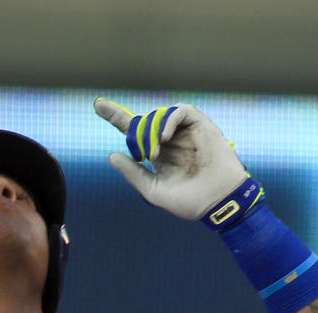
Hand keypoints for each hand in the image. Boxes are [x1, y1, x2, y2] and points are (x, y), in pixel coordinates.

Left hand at [93, 99, 247, 220]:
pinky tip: (164, 137)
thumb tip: (112, 156)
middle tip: (141, 150)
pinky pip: (181, 111)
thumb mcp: (154, 190)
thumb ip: (133, 173)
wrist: (218, 202)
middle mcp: (169, 140)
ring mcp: (185, 132)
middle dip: (133, 126)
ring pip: (160, 115)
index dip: (116, 117)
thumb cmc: (189, 201)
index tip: (98, 105)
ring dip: (152, 128)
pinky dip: (169, 120)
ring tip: (154, 149)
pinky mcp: (201, 126)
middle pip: (144, 121)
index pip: (133, 131)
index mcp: (157, 154)